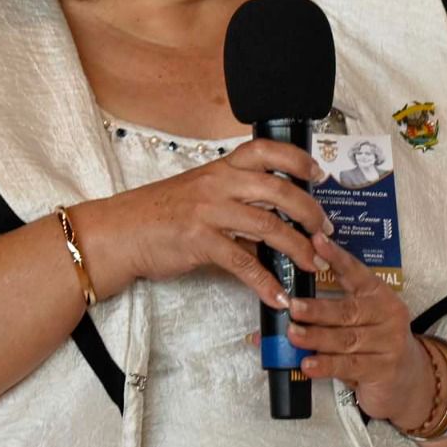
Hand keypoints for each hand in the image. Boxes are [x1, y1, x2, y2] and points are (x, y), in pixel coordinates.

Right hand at [74, 139, 331, 308]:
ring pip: (269, 226)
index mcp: (221, 168)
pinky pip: (243, 263)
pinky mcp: (200, 241)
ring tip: (314, 263)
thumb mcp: (200, 194)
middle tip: (325, 230)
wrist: (121, 232)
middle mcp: (219, 183)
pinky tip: (278, 295)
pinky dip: (265, 282)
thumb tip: (274, 223)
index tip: (319, 175)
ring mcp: (210, 211)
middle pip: (279, 190)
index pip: (266, 150)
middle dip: (310, 212)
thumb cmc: (159, 214)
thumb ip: (236, 201)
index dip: (298, 159)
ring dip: (298, 248)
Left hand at [285, 233, 435, 429]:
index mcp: (379, 295)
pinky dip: (326, 365)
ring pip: (346, 339)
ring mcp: (389, 343)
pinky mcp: (384, 370)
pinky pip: (350, 366)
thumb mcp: (359, 321)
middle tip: (293, 306)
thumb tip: (278, 313)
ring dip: (317, 337)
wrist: (409, 379)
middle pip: (348, 310)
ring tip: (293, 334)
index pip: (357, 272)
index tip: (317, 241)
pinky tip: (308, 363)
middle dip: (318, 309)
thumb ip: (327, 313)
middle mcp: (388, 315)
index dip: (336, 257)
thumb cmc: (374, 343)